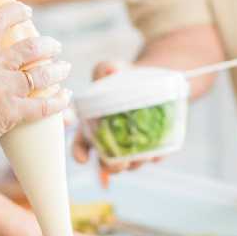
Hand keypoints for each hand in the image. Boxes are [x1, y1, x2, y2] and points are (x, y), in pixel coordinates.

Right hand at [0, 3, 71, 156]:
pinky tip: (65, 96)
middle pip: (31, 47)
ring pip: (43, 74)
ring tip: (63, 67)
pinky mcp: (11, 113)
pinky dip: (58, 100)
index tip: (27, 12)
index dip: (17, 12)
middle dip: (49, 45)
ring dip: (58, 69)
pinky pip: (43, 105)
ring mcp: (2, 89)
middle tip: (55, 47)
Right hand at [70, 60, 163, 178]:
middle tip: (117, 163)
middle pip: (106, 163)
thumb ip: (105, 69)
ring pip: (131, 164)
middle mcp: (111, 142)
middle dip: (110, 167)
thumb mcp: (112, 68)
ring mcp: (133, 147)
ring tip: (139, 156)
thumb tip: (111, 69)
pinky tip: (156, 152)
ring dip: (134, 163)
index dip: (80, 153)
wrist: (152, 78)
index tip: (82, 158)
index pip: (81, 145)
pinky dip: (155, 155)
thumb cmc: (123, 76)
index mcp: (93, 127)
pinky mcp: (155, 145)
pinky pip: (155, 155)